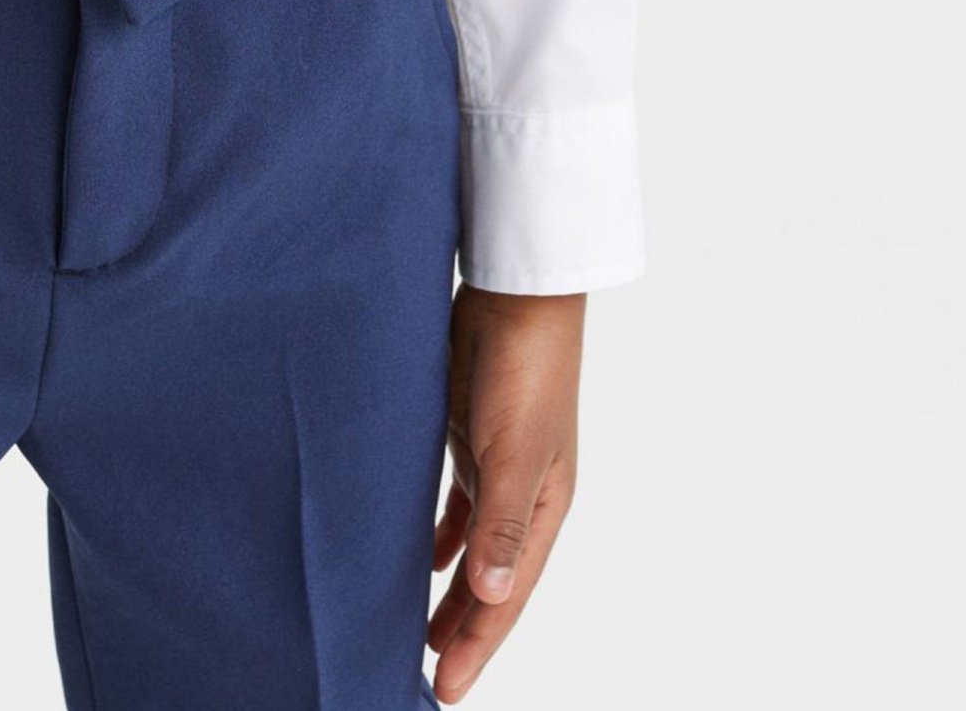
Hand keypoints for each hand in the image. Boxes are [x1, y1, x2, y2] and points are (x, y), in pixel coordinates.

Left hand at [427, 284, 584, 701]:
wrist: (514, 295)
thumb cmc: (525, 370)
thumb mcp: (513, 452)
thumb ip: (501, 524)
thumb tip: (491, 597)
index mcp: (543, 508)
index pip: (506, 597)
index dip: (478, 645)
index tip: (445, 690)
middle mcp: (523, 495)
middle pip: (490, 581)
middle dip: (463, 630)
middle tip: (426, 678)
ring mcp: (496, 466)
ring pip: (470, 549)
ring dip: (448, 591)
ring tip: (421, 634)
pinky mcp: (470, 437)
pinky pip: (456, 505)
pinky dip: (438, 536)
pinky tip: (422, 558)